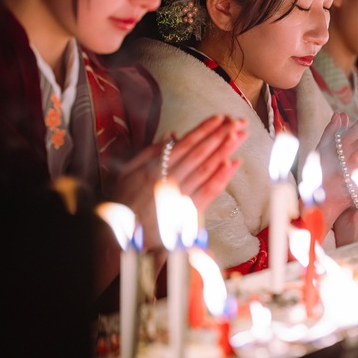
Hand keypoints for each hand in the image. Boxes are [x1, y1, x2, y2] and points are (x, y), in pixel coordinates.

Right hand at [109, 115, 245, 251]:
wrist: (118, 239)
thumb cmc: (121, 204)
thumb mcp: (126, 173)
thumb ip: (149, 153)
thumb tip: (171, 136)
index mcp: (154, 168)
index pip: (185, 144)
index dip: (204, 130)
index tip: (220, 118)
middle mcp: (168, 180)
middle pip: (200, 153)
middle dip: (220, 135)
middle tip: (238, 122)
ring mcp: (179, 197)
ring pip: (206, 168)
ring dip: (225, 150)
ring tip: (240, 135)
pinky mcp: (186, 214)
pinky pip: (207, 192)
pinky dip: (222, 177)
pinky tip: (233, 163)